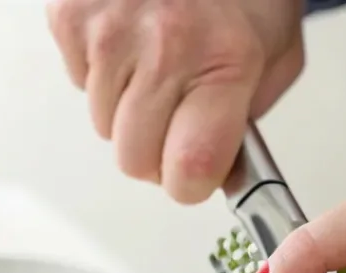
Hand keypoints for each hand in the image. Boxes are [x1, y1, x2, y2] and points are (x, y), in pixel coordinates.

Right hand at [46, 0, 304, 202]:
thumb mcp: (274, 52)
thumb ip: (243, 122)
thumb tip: (213, 175)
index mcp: (224, 59)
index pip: (189, 172)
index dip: (189, 182)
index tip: (194, 171)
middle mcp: (164, 45)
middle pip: (134, 161)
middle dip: (154, 148)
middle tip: (175, 111)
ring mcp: (110, 32)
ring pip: (103, 126)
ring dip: (127, 106)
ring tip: (154, 57)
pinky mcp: (71, 17)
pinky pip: (78, 83)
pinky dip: (102, 71)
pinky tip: (130, 34)